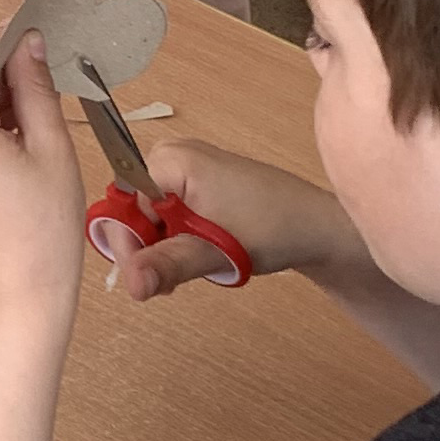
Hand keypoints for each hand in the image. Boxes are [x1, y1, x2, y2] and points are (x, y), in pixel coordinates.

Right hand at [110, 134, 345, 299]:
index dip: (128, 247)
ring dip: (161, 248)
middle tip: (169, 281)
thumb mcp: (215, 252)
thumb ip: (168, 264)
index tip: (145, 281)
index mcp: (172, 161)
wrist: (318, 227)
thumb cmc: (274, 230)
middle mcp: (172, 154)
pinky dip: (175, 238)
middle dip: (145, 250)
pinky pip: (165, 211)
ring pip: (146, 216)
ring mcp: (185, 165)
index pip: (121, 207)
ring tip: (190, 268)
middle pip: (130, 210)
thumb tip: (130, 286)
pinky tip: (197, 253)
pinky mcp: (197, 179)